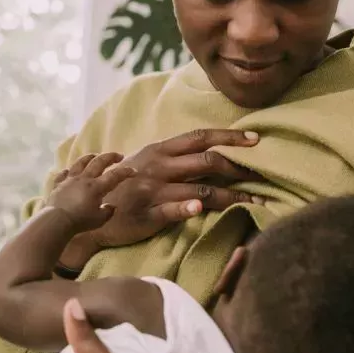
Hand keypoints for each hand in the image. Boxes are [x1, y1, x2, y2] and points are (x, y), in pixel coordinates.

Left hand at [45, 153, 136, 231]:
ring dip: (90, 157)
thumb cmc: (80, 221)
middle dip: (110, 157)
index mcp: (96, 187)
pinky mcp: (58, 184)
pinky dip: (68, 171)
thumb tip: (110, 206)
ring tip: (95, 156)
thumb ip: (107, 212)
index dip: (125, 172)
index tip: (133, 171)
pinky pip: (63, 174)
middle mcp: (84, 179)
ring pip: (80, 162)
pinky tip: (69, 171)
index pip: (114, 176)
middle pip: (99, 162)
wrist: (57, 220)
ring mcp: (70, 180)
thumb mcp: (99, 220)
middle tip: (118, 156)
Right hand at [88, 129, 264, 248]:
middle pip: (207, 161)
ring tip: (256, 201)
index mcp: (160, 151)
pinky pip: (169, 210)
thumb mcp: (146, 163)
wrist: (89, 211)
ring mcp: (151, 190)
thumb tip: (211, 151)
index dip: (230, 137)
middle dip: (240, 168)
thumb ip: (175, 158)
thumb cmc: (124, 185)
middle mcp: (158, 166)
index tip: (256, 140)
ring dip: (232, 195)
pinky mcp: (145, 215)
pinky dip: (186, 207)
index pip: (201, 137)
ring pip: (199, 188)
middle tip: (264, 175)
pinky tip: (201, 207)